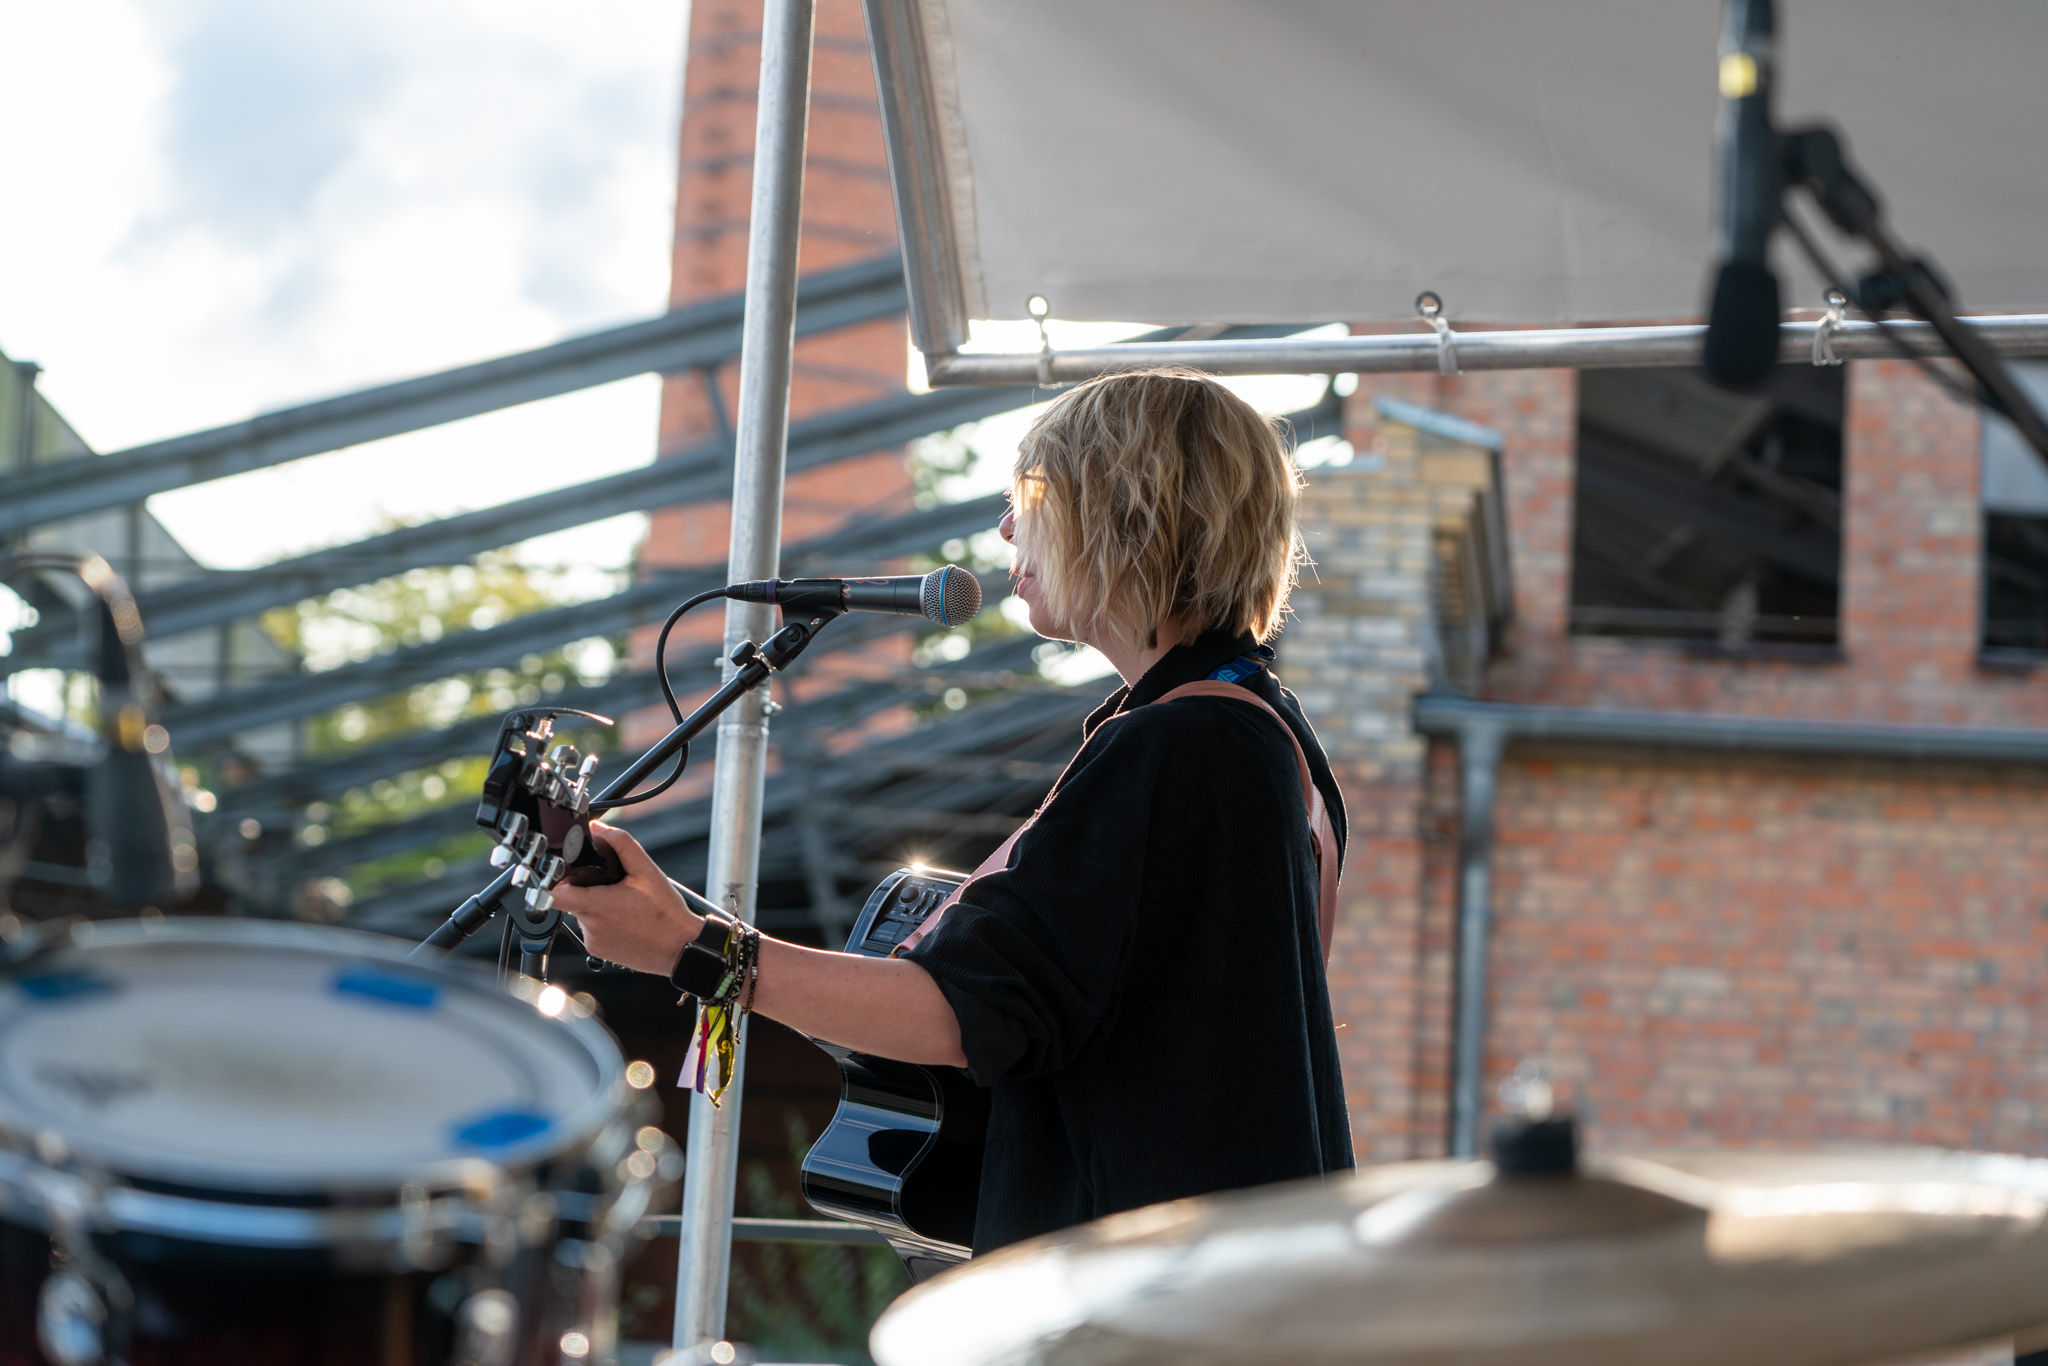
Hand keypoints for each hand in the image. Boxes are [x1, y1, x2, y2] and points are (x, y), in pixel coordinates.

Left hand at [550, 821, 702, 975]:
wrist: (680, 949)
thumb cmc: (666, 915)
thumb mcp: (647, 872)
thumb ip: (621, 844)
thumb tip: (598, 829)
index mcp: (598, 904)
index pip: (553, 893)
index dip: (553, 879)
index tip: (563, 872)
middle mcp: (590, 925)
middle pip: (572, 898)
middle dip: (589, 888)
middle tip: (616, 889)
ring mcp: (593, 941)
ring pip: (583, 913)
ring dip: (598, 905)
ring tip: (626, 907)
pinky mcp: (598, 951)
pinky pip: (593, 929)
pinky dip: (604, 922)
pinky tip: (626, 921)